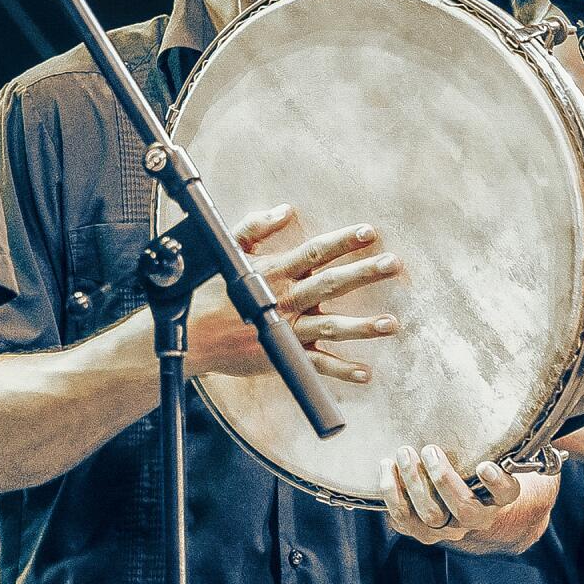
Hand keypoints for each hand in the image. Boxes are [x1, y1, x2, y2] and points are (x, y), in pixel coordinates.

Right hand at [185, 204, 400, 382]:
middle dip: (364, 272)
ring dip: (362, 326)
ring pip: (330, 325)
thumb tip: (285, 210)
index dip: (342, 241)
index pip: (315, 251)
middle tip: (393, 264)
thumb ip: (256, 226)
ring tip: (391, 323)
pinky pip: (317, 364)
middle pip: (331, 283)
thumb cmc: (210, 291)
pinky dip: (341, 371)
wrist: (190, 336)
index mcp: (275, 272)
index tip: (369, 232)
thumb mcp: (228, 250)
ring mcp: (287, 329)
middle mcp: (286, 299)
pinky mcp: (284, 355)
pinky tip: (366, 373)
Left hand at [380, 445, 548, 553]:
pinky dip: (392, 494)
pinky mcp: (419, 530)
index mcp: (498, 498)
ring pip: (431, 516)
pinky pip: (403, 519)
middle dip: (444, 480)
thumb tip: (532, 412)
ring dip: (414, 484)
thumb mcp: (490, 450)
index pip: (507, 495)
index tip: (486, 466)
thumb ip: (502, 436)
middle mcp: (475, 517)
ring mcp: (447, 528)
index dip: (498, 483)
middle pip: (464, 509)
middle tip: (430, 449)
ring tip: (404, 453)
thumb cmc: (473, 463)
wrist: (459, 500)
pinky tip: (386, 467)